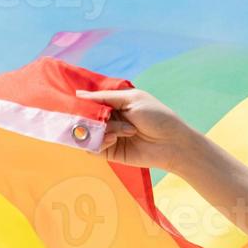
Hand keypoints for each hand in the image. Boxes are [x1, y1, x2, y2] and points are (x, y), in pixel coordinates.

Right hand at [74, 87, 190, 169]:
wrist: (173, 143)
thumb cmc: (157, 117)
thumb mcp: (131, 99)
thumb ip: (104, 98)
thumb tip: (78, 94)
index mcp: (114, 104)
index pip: (90, 102)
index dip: (82, 103)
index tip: (74, 103)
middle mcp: (109, 120)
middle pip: (85, 119)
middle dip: (89, 118)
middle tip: (98, 120)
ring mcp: (109, 136)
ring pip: (87, 133)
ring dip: (99, 131)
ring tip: (117, 133)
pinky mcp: (111, 152)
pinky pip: (93, 149)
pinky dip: (99, 143)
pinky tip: (113, 139)